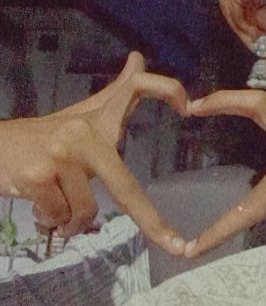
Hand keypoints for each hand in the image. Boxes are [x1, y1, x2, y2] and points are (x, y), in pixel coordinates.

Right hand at [0, 52, 189, 254]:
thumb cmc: (40, 138)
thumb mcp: (78, 115)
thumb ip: (113, 94)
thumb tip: (139, 57)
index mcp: (96, 120)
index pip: (135, 87)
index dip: (165, 89)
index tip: (189, 108)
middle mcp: (80, 131)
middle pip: (123, 186)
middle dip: (152, 222)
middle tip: (175, 247)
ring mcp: (58, 154)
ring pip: (85, 213)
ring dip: (72, 224)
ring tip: (58, 212)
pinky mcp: (36, 176)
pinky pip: (60, 217)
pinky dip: (53, 223)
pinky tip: (41, 210)